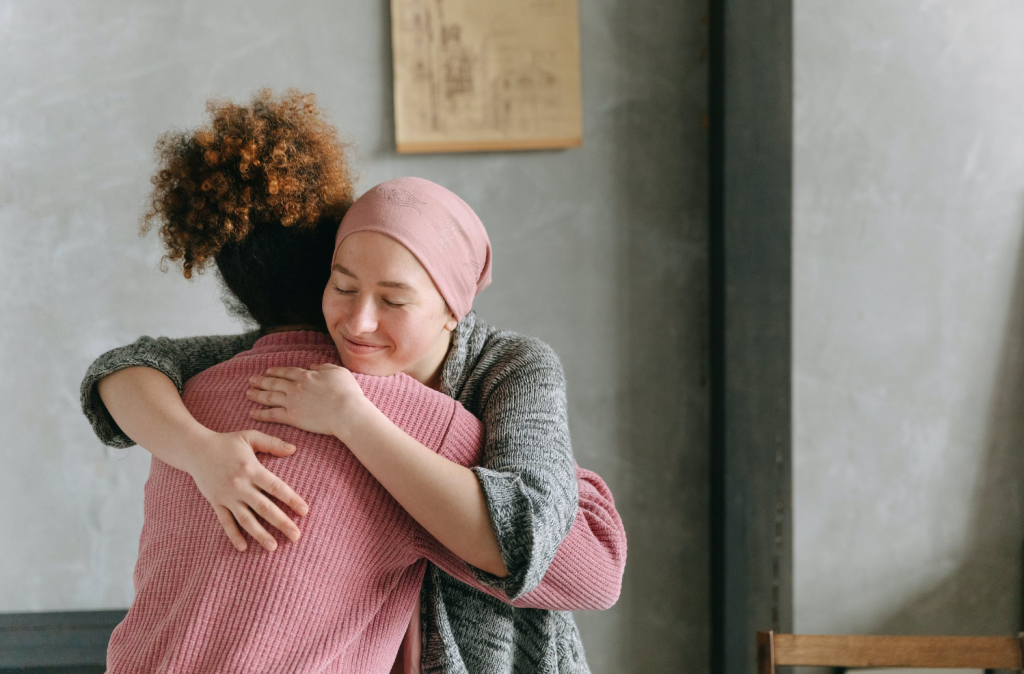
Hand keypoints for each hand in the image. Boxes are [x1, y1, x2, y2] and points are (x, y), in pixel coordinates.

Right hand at [183, 429, 309, 552]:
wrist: (194, 449)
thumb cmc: (226, 442)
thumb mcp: (250, 436)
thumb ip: (272, 443)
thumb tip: (294, 449)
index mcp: (251, 469)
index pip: (276, 487)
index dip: (292, 500)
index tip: (305, 511)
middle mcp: (240, 485)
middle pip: (264, 508)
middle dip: (282, 522)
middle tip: (296, 536)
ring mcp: (227, 496)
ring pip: (246, 519)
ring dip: (260, 534)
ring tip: (274, 547)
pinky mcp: (216, 502)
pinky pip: (225, 522)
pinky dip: (234, 535)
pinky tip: (243, 548)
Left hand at [246, 364, 368, 439]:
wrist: (346, 411)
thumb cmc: (347, 392)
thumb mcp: (338, 371)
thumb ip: (324, 367)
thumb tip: (313, 365)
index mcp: (306, 376)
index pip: (287, 372)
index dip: (276, 371)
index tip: (268, 371)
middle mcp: (295, 387)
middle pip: (274, 383)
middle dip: (261, 381)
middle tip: (251, 380)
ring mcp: (292, 402)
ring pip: (269, 397)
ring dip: (257, 395)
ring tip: (247, 393)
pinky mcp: (292, 417)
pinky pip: (272, 414)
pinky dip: (261, 413)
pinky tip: (252, 412)